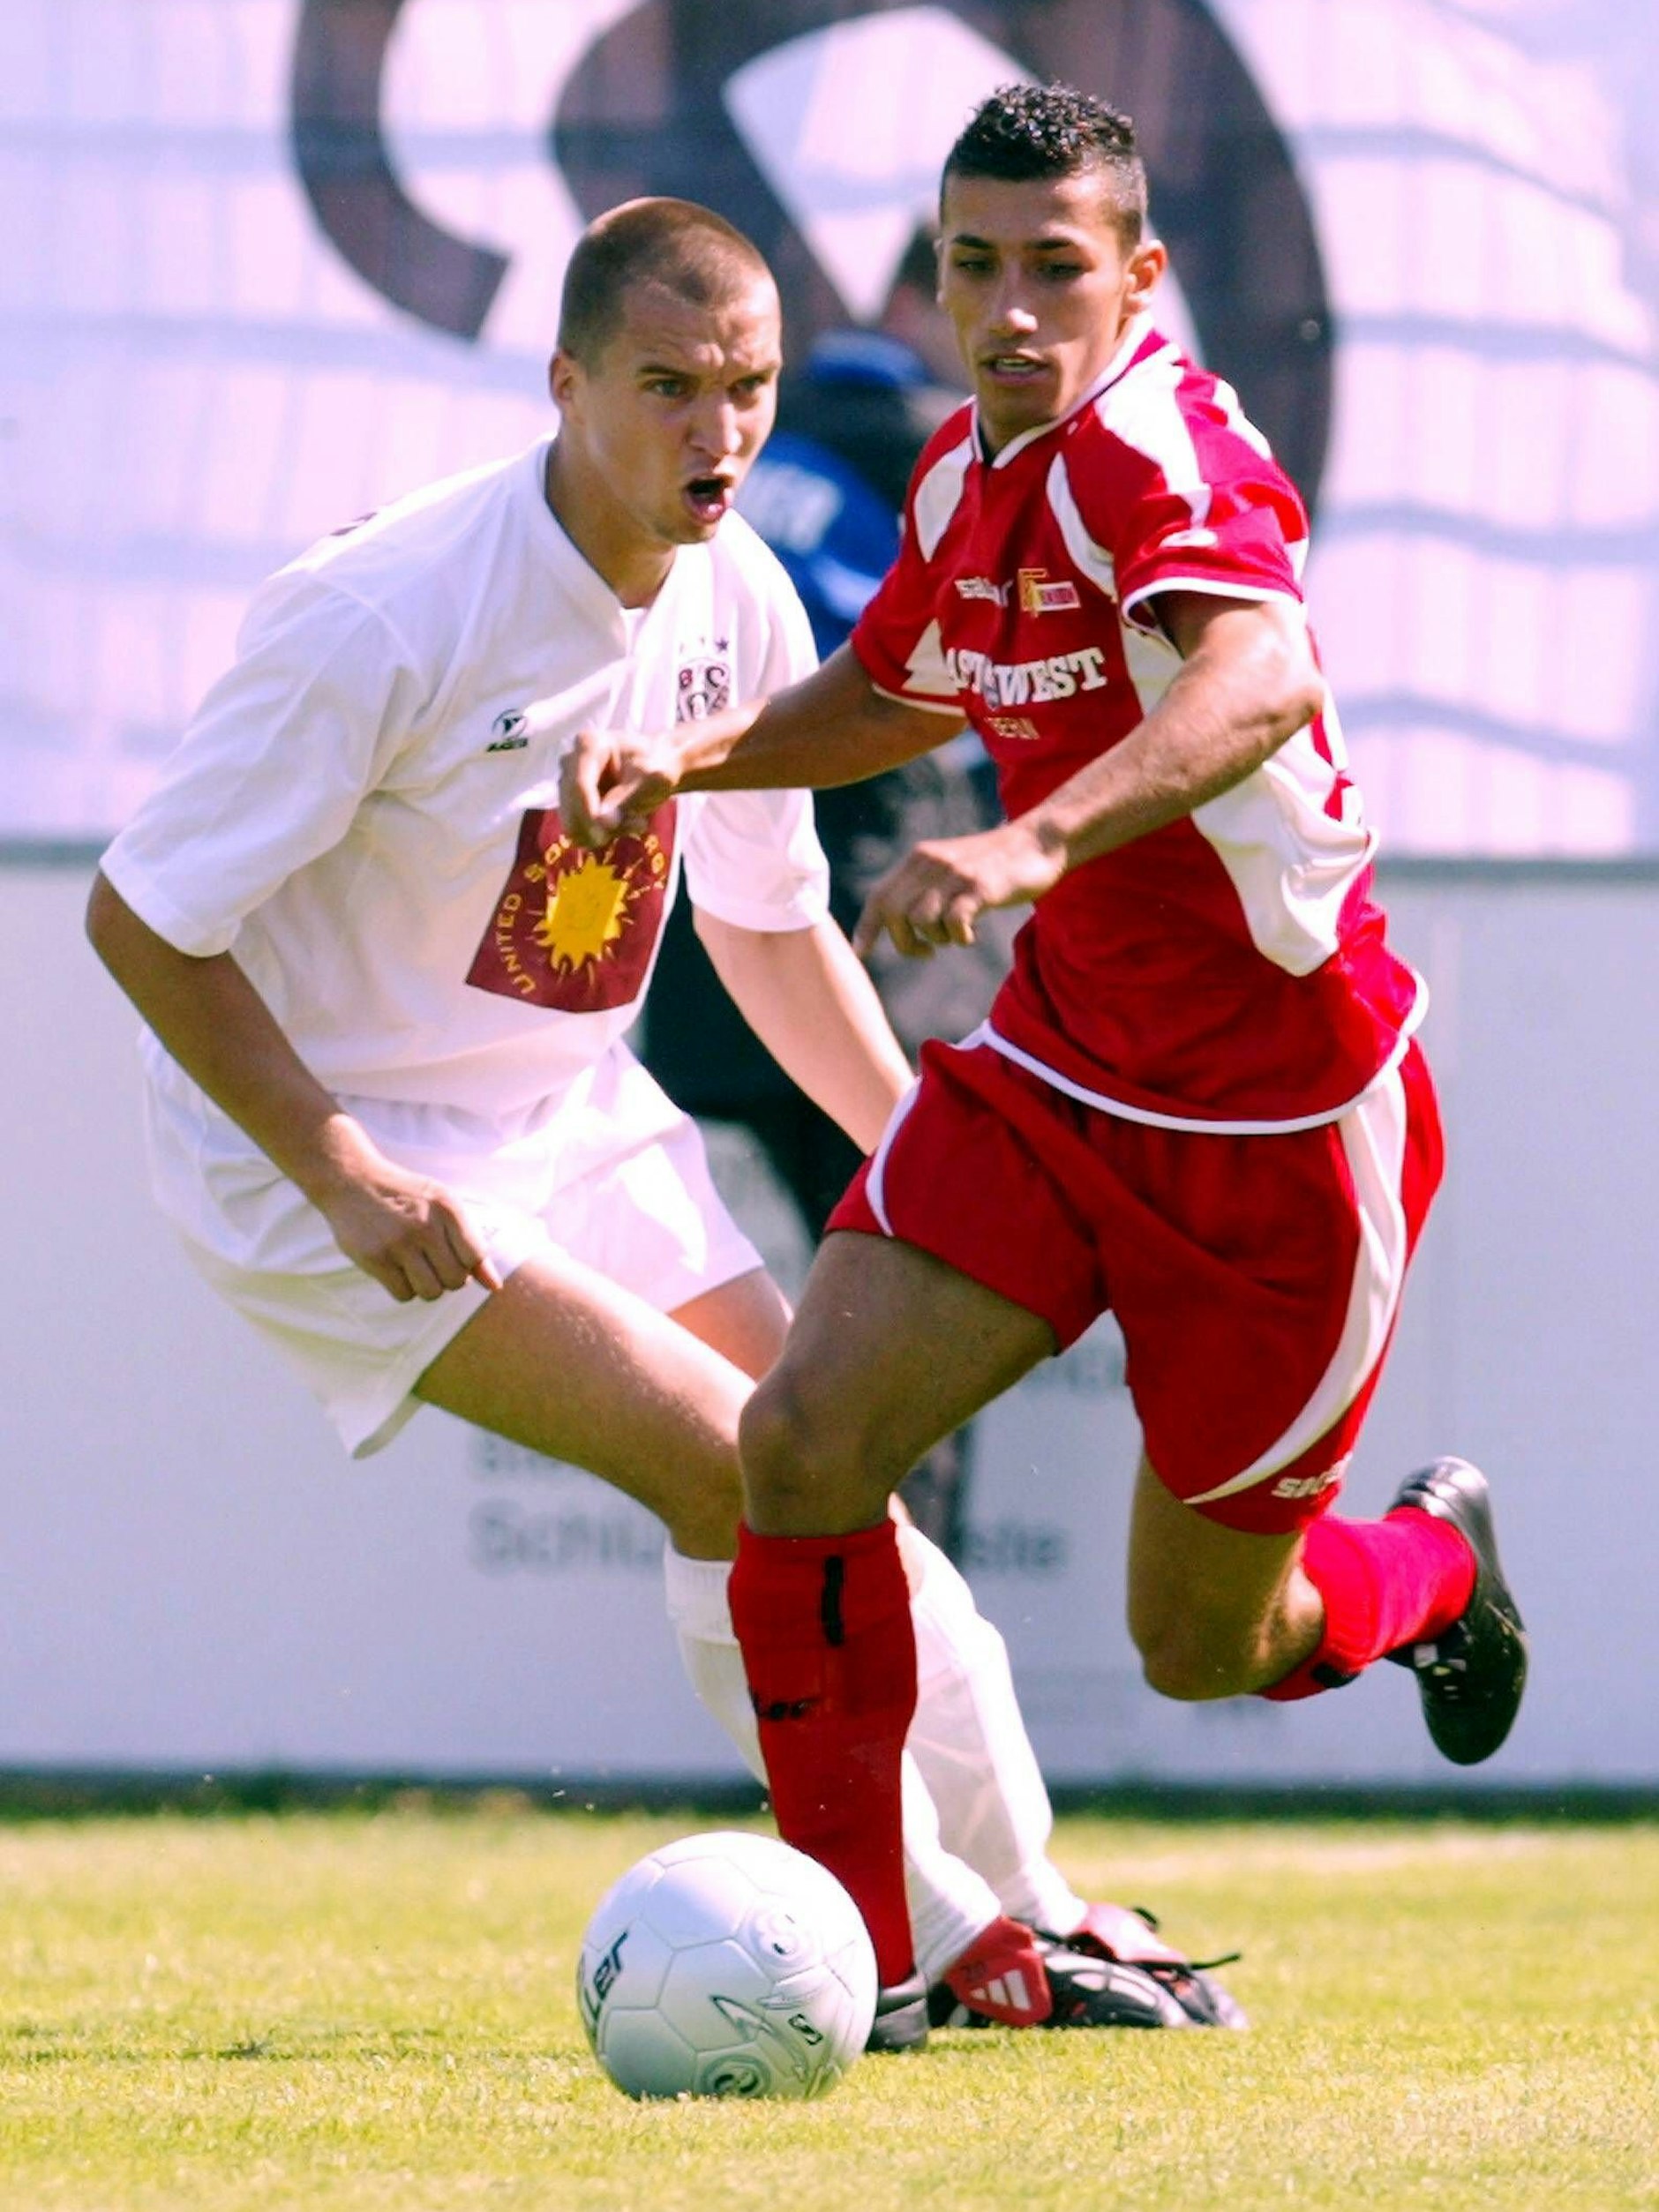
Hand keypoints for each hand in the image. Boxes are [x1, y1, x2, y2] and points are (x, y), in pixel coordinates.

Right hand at [313, 1143, 501, 1303]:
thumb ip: (472, 1244)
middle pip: (456, 1280)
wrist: (353, 1181)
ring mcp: (399, 1243)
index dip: (467, 1264)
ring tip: (415, 1267)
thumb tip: (495, 1287)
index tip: (451, 1254)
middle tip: (431, 1262)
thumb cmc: (406, 1196)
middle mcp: (426, 1226)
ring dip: (426, 1287)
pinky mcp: (375, 1259)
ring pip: (431, 1293)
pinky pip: (404, 1295)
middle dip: (447, 1278)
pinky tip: (396, 1269)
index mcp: (448, 1208)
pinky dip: (403, 1289)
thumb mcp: (444, 1206)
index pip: (476, 1257)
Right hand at [559, 726, 682, 847]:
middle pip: (572, 805)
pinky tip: (623, 826)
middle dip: (603, 824)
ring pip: (573, 823)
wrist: (655, 769)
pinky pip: (576, 832)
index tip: (610, 830)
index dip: (589, 812)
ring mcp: (567, 784)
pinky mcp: (570, 804)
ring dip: (604, 833)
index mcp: (589, 745)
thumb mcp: (652, 778)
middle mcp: (570, 762)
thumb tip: (602, 821)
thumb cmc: (656, 766)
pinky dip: (600, 837)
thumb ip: (628, 796)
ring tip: (635, 824)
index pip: (579, 784)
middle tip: (640, 825)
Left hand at [852, 822, 1064, 958]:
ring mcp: (955, 874)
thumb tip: (902, 923)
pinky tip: (972, 936)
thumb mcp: (952, 868)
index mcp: (919, 859)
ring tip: (954, 937)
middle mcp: (930, 862)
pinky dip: (959, 938)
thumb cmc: (995, 864)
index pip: (879, 895)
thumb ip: (926, 887)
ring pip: (920, 920)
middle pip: (893, 913)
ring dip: (935, 939)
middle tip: (926, 952)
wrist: (1038, 841)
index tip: (861, 953)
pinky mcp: (979, 887)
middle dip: (904, 943)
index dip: (867, 928)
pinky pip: (954, 922)